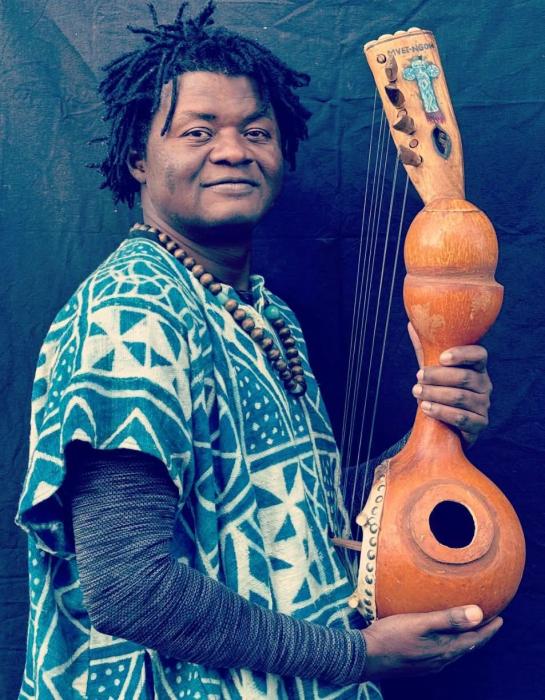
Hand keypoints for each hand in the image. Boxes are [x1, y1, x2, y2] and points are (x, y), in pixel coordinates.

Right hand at [362, 605, 502, 678]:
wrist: (365, 658)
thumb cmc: (390, 637)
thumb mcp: (420, 623)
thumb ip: (448, 619)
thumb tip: (478, 613)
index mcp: (444, 650)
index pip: (475, 640)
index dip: (489, 629)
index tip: (500, 619)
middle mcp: (440, 661)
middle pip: (467, 647)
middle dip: (480, 634)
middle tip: (489, 621)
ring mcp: (429, 665)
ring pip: (455, 651)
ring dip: (465, 639)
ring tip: (469, 627)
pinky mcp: (418, 664)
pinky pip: (443, 654)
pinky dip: (451, 643)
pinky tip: (442, 637)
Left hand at [408, 323, 491, 446]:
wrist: (446, 422)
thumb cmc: (441, 389)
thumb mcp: (433, 369)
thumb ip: (426, 349)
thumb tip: (411, 323)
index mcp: (477, 367)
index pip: (479, 355)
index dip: (462, 354)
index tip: (441, 357)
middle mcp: (485, 385)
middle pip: (464, 378)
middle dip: (438, 376)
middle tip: (418, 377)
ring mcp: (484, 406)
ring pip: (460, 398)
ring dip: (435, 394)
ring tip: (416, 392)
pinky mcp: (479, 424)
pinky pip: (462, 418)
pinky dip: (442, 412)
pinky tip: (426, 408)